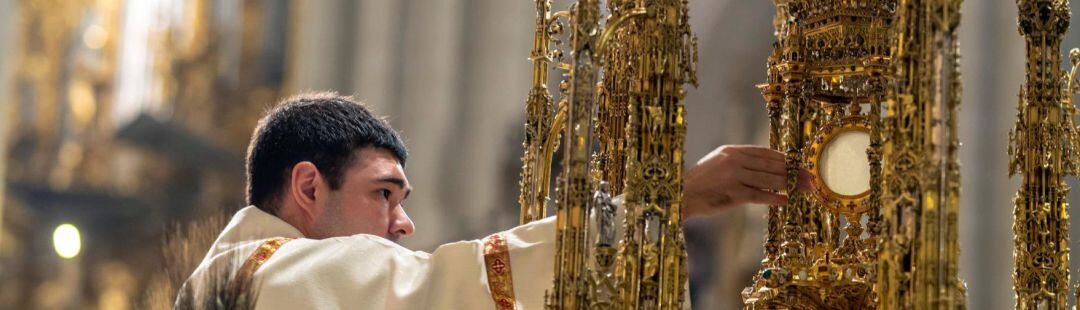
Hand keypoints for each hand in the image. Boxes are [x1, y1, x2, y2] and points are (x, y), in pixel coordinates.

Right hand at [683, 145, 809, 218]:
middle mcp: (734, 161)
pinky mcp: (733, 193)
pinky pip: (760, 195)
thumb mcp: (717, 164)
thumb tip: (764, 168)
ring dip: (790, 185)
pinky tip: (786, 200)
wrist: (679, 195)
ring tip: (804, 189)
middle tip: (809, 177)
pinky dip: (775, 198)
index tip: (798, 164)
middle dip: (793, 172)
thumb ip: (738, 163)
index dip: (784, 159)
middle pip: (771, 165)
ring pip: (769, 180)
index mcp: (731, 151)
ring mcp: (734, 176)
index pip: (765, 152)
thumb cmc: (699, 183)